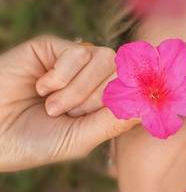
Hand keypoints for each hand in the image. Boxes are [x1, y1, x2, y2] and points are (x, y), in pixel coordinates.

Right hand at [0, 34, 141, 172]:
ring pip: (106, 59)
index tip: (144, 102)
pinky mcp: (51, 48)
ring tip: (54, 107)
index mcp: (104, 104)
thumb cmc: (32, 142)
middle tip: (72, 115)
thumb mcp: (80, 138)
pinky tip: (42, 88)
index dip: (142, 94)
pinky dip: (63, 75)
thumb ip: (114, 121)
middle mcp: (93, 80)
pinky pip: (79, 51)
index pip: (138, 89)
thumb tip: (148, 105)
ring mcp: (73, 63)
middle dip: (101, 98)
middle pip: (126, 73)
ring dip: (82, 88)